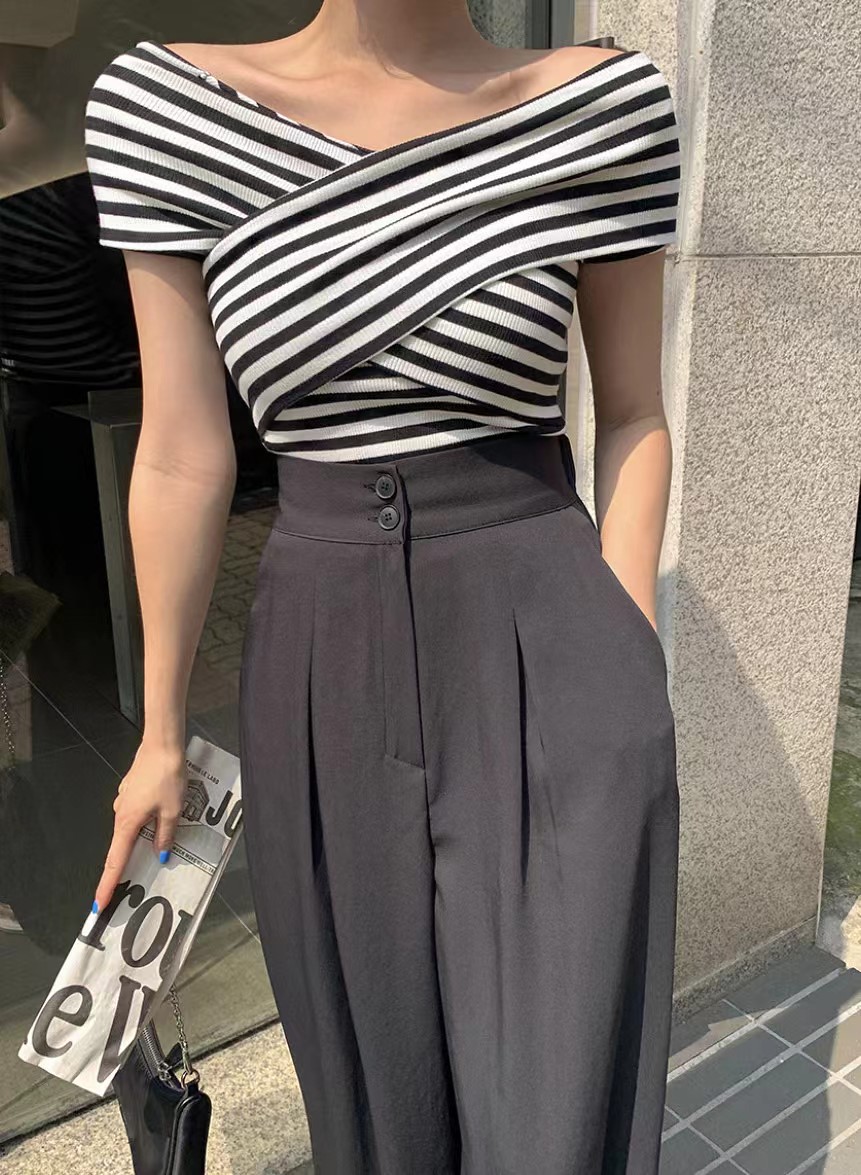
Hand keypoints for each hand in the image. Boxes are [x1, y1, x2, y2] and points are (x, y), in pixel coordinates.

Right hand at [93, 741, 187, 913]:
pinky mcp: (132, 790)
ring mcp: (124, 800)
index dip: (108, 884)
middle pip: (122, 845)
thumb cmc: (167, 777)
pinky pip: (136, 812)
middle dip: (124, 865)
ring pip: (131, 827)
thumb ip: (165, 836)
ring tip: (156, 846)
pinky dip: (145, 820)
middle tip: (125, 886)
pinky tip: (160, 816)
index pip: (115, 861)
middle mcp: (120, 813)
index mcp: (127, 823)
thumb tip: (160, 855)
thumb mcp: (173, 811)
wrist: (162, 744)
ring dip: (140, 838)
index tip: (99, 904)